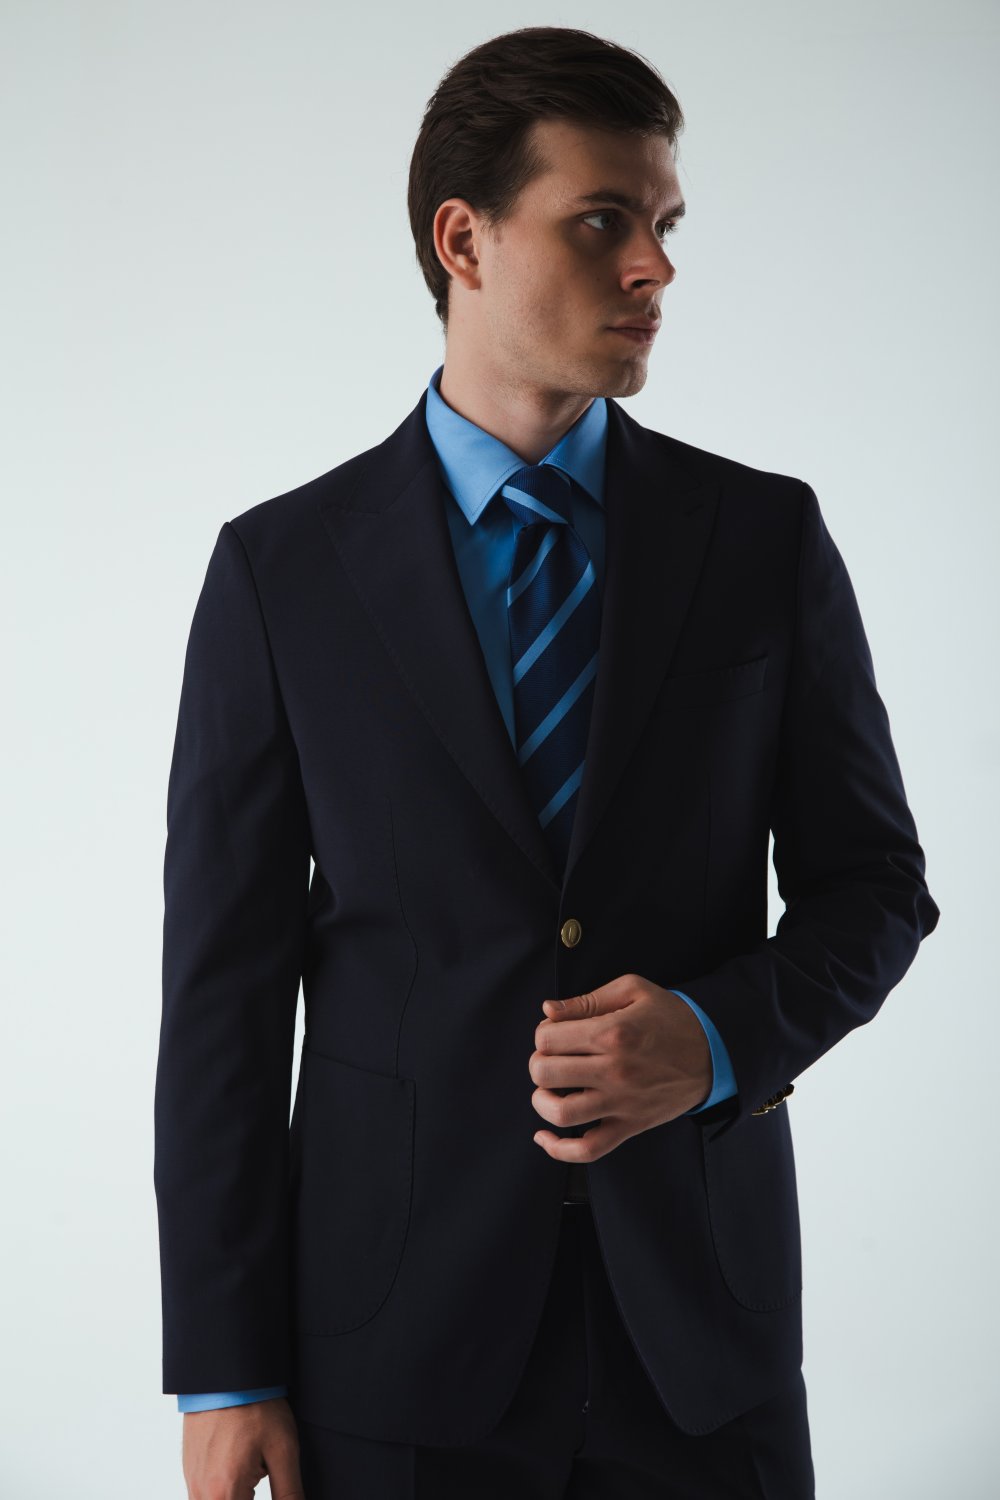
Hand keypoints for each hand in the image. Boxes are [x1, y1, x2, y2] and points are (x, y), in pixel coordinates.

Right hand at [182, 1396, 303, 1498]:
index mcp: (224, 1494)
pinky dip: (225, 1491)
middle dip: (249, 1497)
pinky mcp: (190, 1470)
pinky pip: (205, 1496)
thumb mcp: (282, 1450)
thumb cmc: (254, 1405)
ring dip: (239, 1495)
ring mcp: (192, 1482)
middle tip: (263, 1471)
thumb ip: (289, 1494)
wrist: (226, 1372)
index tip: (269, 1485)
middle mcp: (201, 1494)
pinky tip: (242, 1468)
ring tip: (254, 1469)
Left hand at [528, 973, 712, 1163]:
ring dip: (542, 1101)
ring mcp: (622, 1102)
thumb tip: (548, 1010)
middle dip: (539, 1063)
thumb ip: (586, 1000)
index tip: (556, 1032)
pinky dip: (560, 1149)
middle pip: (546, 1074)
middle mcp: (614, 1070)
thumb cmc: (670, 1016)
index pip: (548, 1039)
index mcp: (612, 1033)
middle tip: (551, 1057)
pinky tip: (545, 1136)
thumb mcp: (633, 990)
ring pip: (561, 1113)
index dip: (544, 1034)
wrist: (713, 1051)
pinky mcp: (630, 1125)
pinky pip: (589, 1149)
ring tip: (549, 1089)